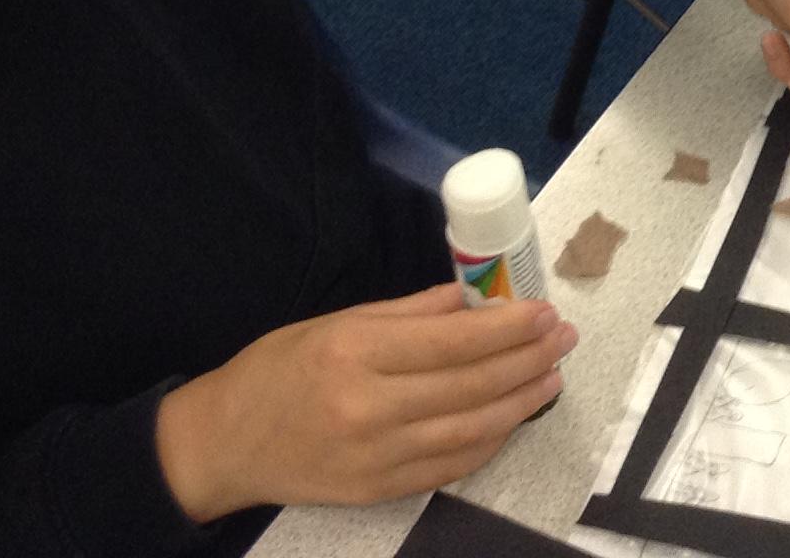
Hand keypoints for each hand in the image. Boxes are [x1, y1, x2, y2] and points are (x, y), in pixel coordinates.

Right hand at [153, 285, 575, 521]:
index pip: (452, 341)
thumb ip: (408, 312)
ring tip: (551, 376)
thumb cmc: (278, 369)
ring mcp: (374, 457)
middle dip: (526, 359)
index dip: (507, 327)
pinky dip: (488, 443)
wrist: (224, 444)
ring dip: (520, 403)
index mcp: (355, 352)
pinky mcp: (377, 492)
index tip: (545, 311)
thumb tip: (472, 297)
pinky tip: (512, 419)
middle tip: (564, 339)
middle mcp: (368, 406)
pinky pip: (449, 468)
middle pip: (469, 386)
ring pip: (469, 431)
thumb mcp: (337, 322)